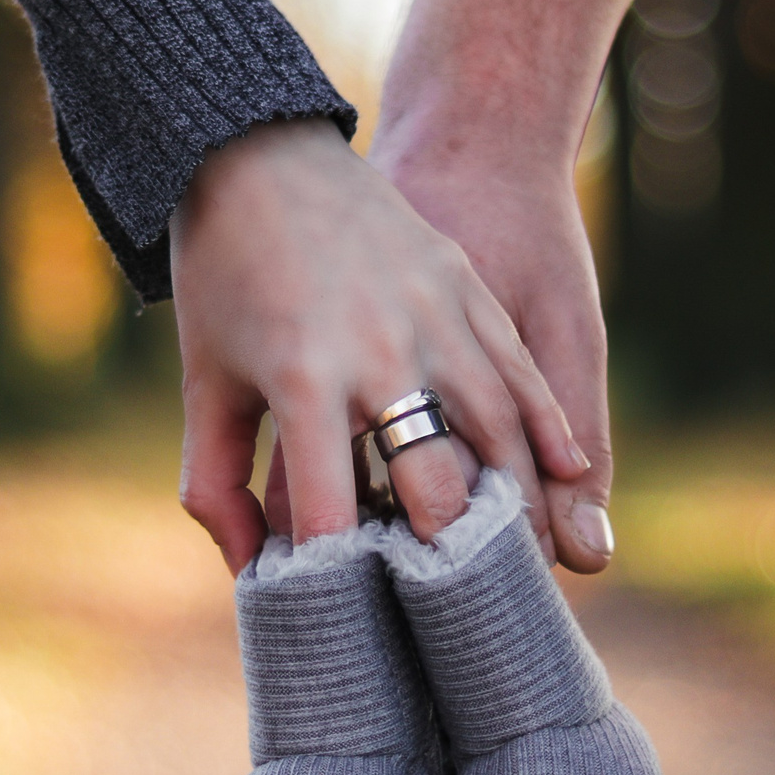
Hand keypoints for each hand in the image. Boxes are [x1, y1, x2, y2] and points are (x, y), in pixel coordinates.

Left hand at [169, 117, 589, 573]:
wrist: (258, 150)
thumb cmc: (221, 280)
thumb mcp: (207, 384)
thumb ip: (218, 486)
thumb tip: (251, 573)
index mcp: (303, 381)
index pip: (333, 512)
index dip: (343, 579)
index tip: (357, 624)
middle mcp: (379, 352)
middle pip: (437, 485)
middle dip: (448, 558)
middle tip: (456, 610)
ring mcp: (434, 314)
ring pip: (500, 435)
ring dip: (515, 506)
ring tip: (517, 563)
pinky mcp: (465, 287)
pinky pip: (523, 373)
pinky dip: (548, 432)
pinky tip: (567, 480)